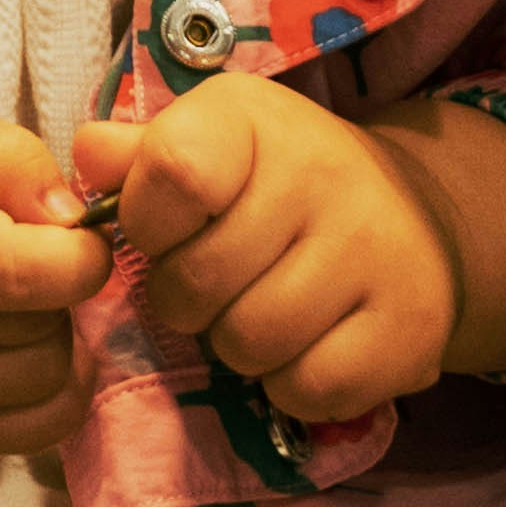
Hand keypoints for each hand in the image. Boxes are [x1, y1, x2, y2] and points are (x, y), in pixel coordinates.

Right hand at [0, 102, 97, 444]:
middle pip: (40, 331)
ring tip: (16, 299)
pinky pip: (35, 430)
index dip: (81, 256)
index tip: (78, 233)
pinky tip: (28, 346)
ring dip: (54, 337)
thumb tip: (73, 222)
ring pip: (45, 382)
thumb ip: (7, 158)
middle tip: (27, 256)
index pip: (19, 275)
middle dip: (60, 290)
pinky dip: (55, 390)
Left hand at [77, 73, 462, 423]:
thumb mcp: (210, 142)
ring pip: (249, 343)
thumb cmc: (282, 180)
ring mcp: (376, 252)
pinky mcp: (410, 327)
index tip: (167, 230)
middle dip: (186, 299)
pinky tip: (306, 344)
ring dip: (236, 345)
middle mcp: (325, 174)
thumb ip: (139, 155)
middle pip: (198, 282)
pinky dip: (290, 384)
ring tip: (260, 309)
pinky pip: (307, 387)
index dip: (148, 224)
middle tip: (216, 283)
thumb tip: (89, 154)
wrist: (416, 215)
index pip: (173, 174)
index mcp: (256, 118)